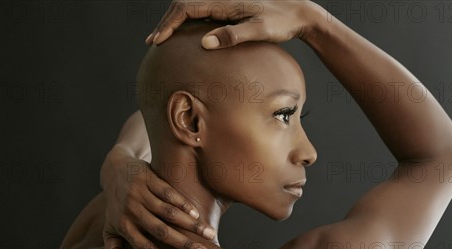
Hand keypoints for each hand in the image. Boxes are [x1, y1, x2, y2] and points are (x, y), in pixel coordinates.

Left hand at [102, 156, 215, 248]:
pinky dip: (184, 203)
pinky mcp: (148, 178)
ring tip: (209, 234)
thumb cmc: (116, 207)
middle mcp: (132, 211)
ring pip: (168, 212)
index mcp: (124, 228)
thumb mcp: (109, 230)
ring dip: (190, 224)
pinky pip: (168, 192)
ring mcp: (140, 194)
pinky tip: (197, 214)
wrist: (114, 171)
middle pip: (161, 232)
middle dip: (183, 245)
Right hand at [145, 0, 319, 48]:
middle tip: (152, 42)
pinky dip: (187, 23)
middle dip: (165, 23)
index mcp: (224, 1)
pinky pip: (201, 14)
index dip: (169, 23)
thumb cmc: (282, 22)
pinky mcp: (229, 9)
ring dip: (174, 22)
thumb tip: (204, 42)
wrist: (299, 12)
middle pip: (183, 6)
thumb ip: (232, 35)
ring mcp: (224, 3)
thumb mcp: (259, 30)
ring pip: (190, 9)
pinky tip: (184, 37)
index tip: (158, 40)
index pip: (186, 7)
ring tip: (161, 39)